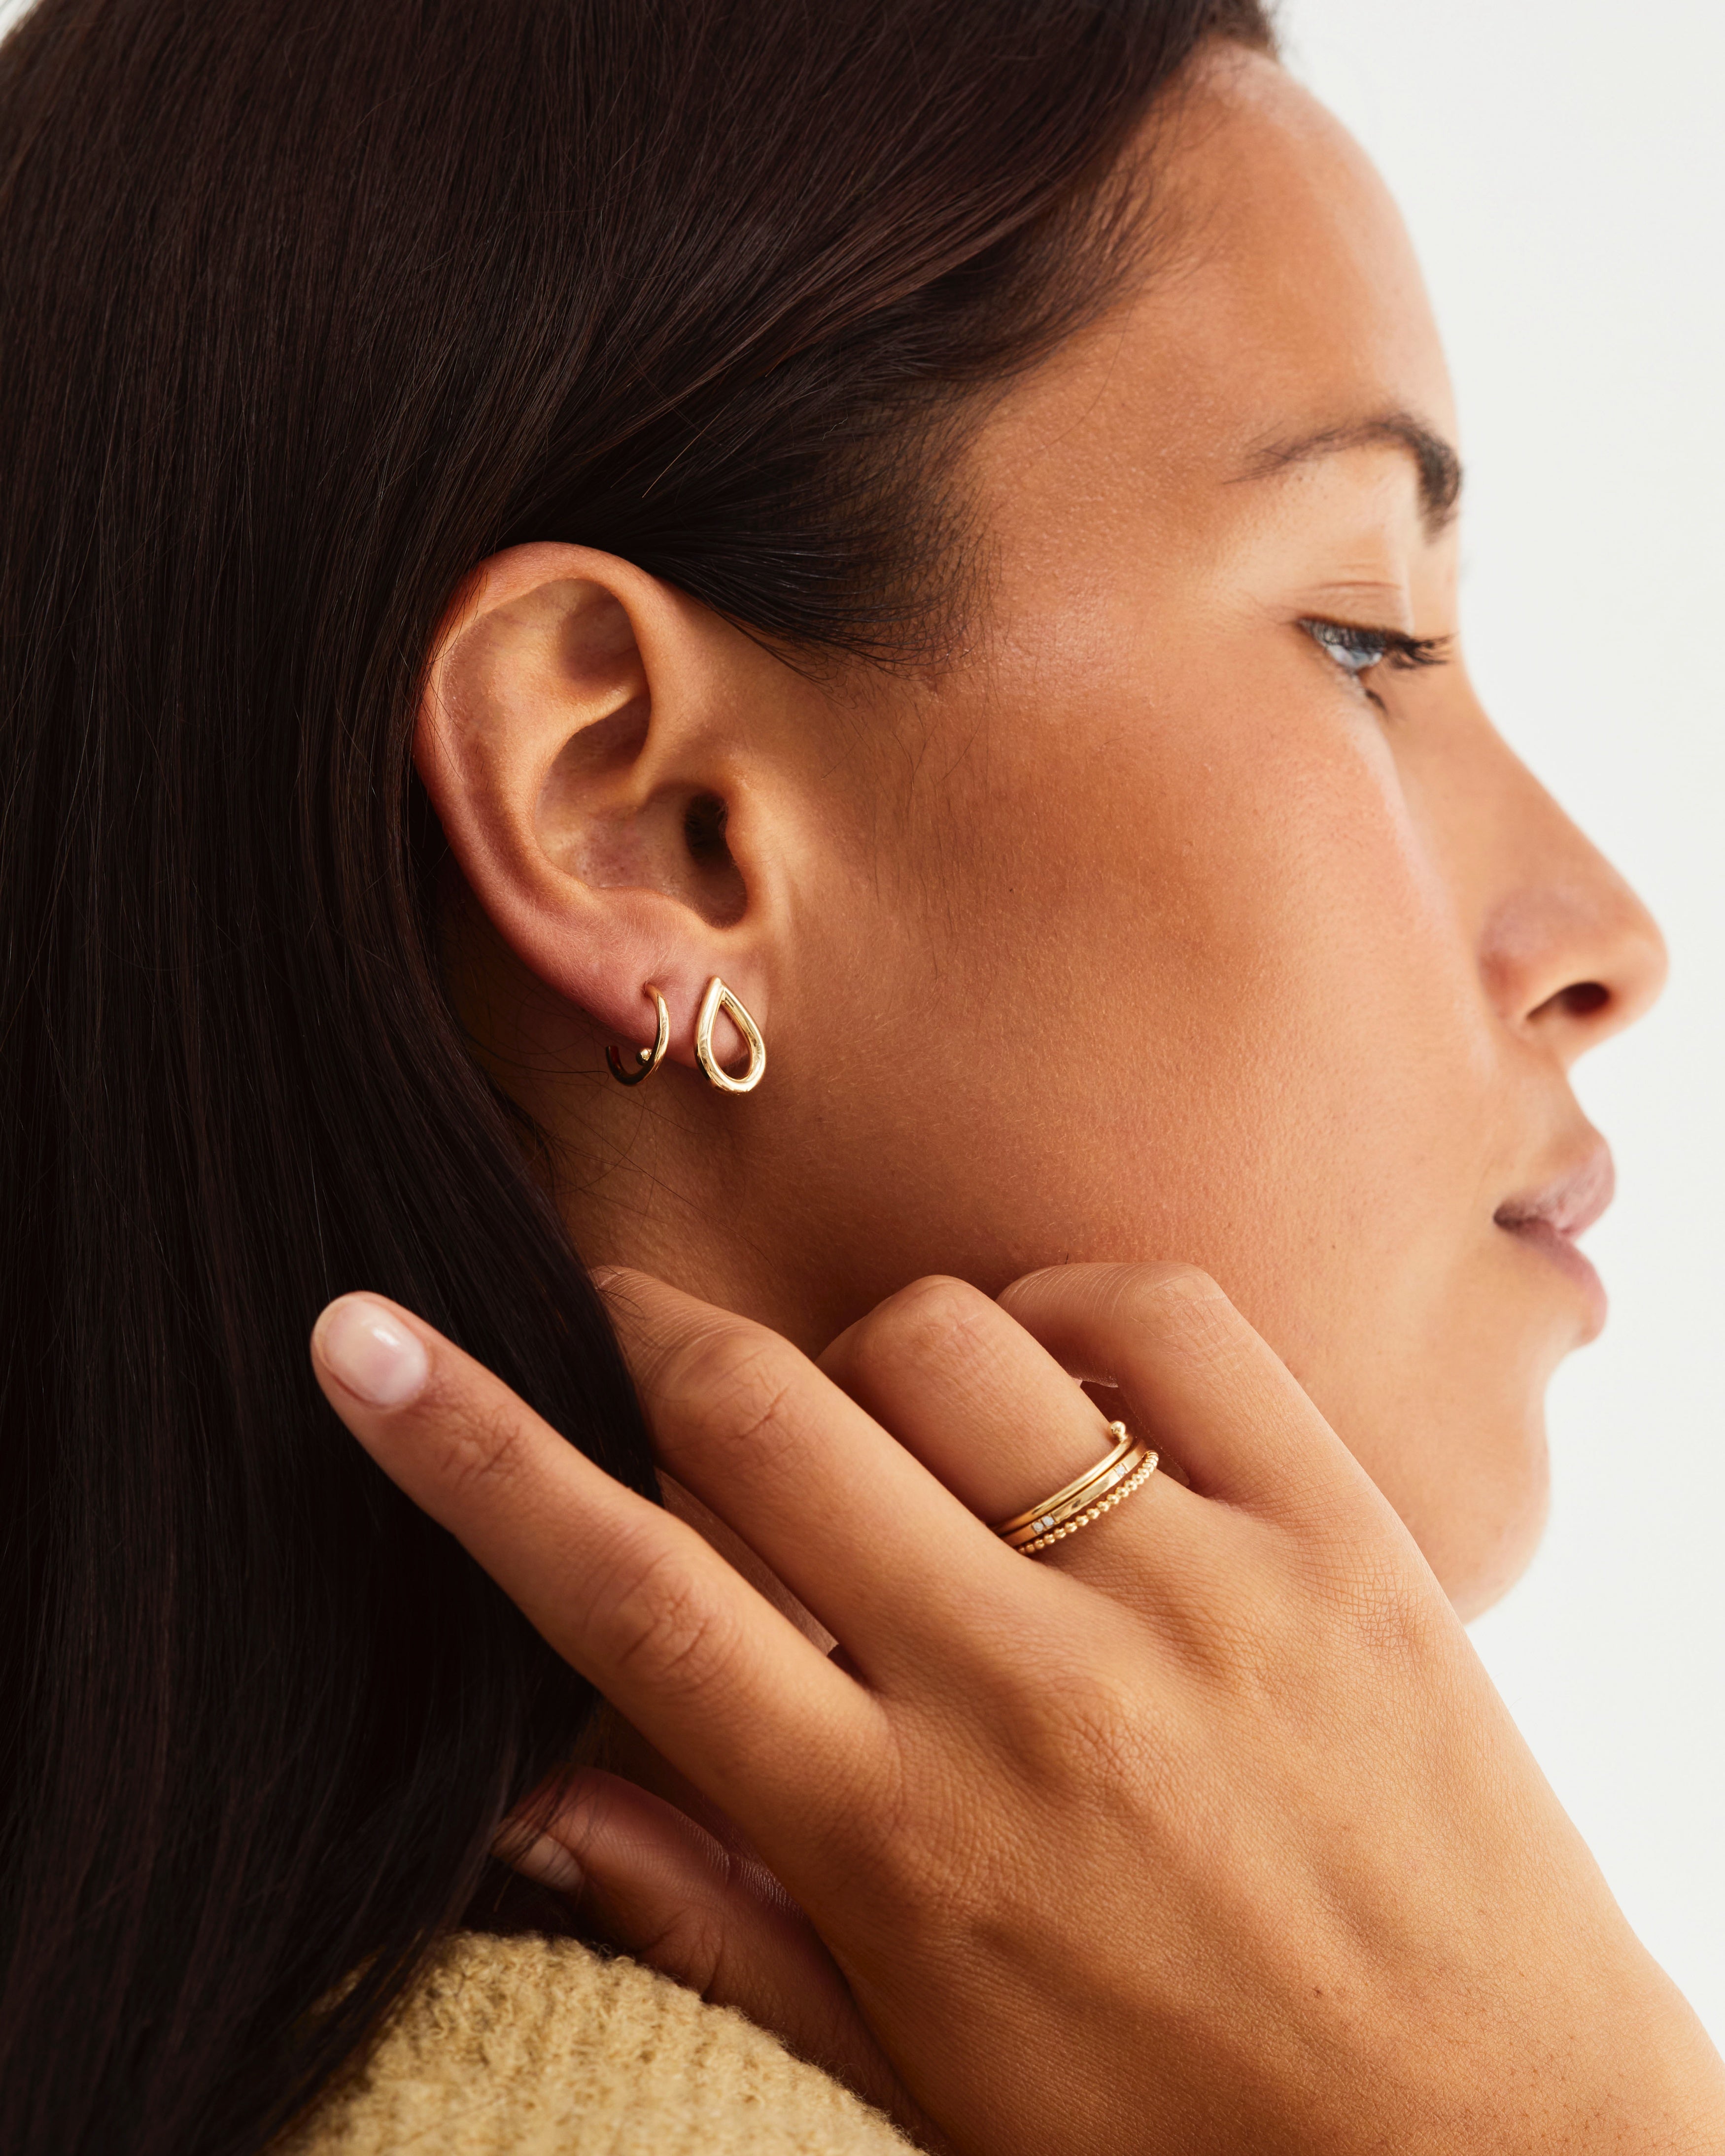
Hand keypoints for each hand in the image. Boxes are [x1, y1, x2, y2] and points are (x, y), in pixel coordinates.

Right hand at [310, 1265, 1724, 2154]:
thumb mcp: (917, 2082)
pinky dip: (1065, 1310)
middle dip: (646, 1341)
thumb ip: (717, 1913)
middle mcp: (1028, 1691)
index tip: (366, 1338)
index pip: (625, 1594)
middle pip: (759, 1420)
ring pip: (940, 1342)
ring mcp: (1193, 1595)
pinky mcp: (1340, 1539)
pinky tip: (1052, 1383)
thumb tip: (534, 1775)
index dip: (467, 1449)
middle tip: (630, 1334)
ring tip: (899, 1435)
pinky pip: (1160, 1320)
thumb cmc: (1183, 2144)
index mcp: (900, 1839)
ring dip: (869, 1359)